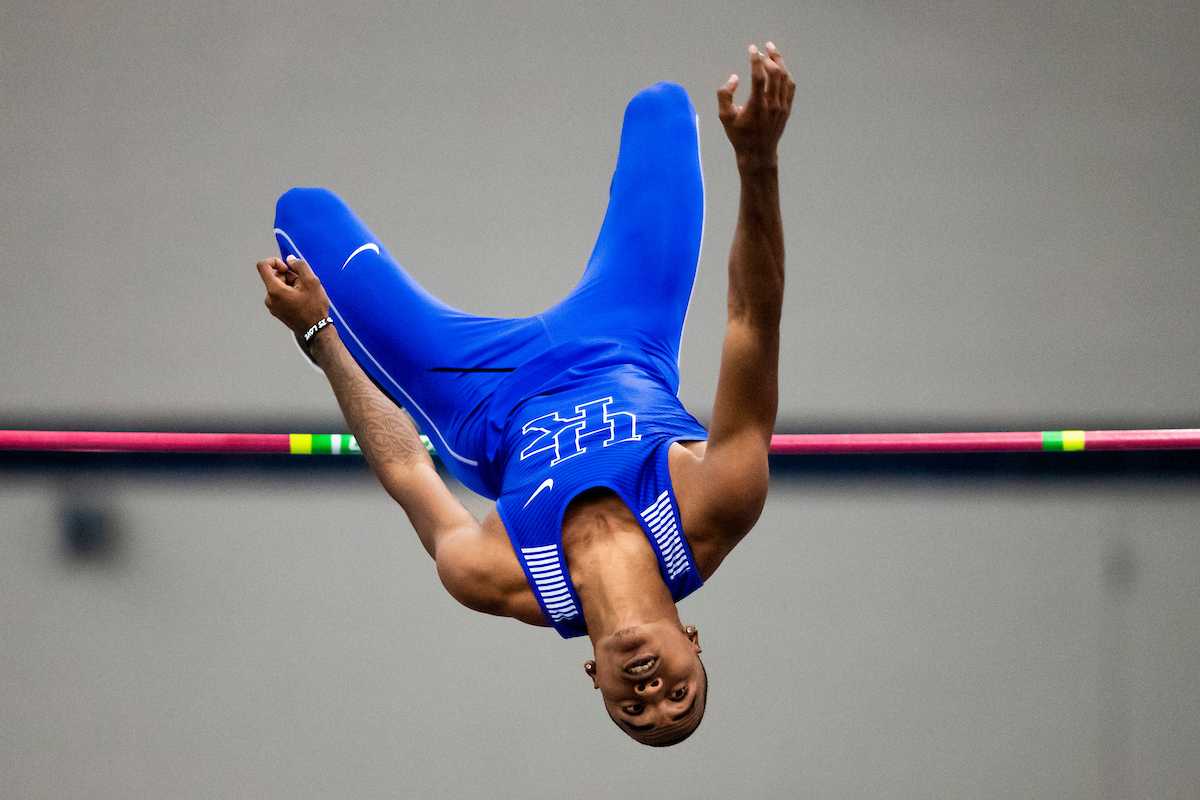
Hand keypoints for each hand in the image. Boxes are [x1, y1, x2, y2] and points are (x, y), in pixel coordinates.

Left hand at [255, 255, 330, 336]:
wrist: (316, 330)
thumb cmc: (314, 307)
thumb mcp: (312, 281)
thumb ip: (300, 265)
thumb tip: (290, 259)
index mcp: (275, 290)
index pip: (262, 266)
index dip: (274, 261)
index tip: (287, 268)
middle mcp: (269, 298)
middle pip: (274, 277)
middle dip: (289, 276)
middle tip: (304, 285)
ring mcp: (272, 306)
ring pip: (279, 286)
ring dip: (291, 285)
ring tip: (304, 295)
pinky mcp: (277, 312)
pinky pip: (280, 296)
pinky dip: (290, 293)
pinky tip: (301, 301)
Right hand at [717, 42, 795, 166]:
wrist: (758, 153)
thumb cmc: (740, 135)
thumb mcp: (725, 117)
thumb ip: (724, 95)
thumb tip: (734, 78)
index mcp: (757, 106)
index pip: (759, 76)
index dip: (756, 60)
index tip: (752, 49)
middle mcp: (772, 104)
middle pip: (776, 73)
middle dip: (770, 57)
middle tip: (762, 48)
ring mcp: (782, 107)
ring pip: (785, 78)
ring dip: (779, 63)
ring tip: (772, 52)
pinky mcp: (786, 109)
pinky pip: (790, 86)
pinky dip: (785, 74)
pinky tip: (780, 68)